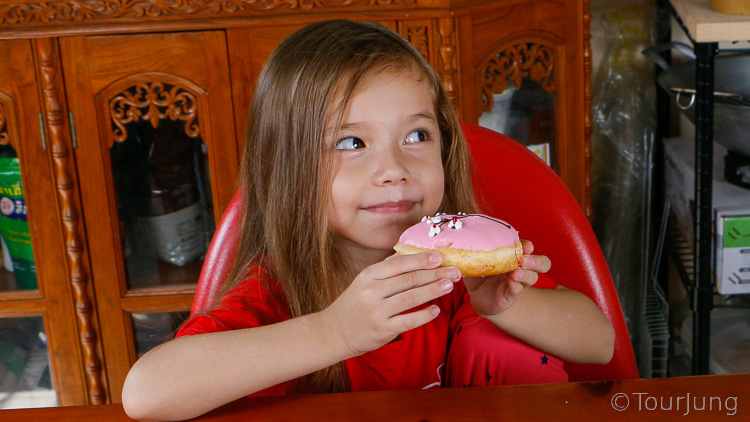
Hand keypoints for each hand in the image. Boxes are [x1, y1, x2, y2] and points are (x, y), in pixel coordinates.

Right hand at [319, 252, 461, 357]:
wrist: (333, 332)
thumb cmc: (354, 304)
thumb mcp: (365, 282)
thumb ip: (387, 271)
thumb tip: (415, 256)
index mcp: (368, 275)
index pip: (399, 263)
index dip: (421, 259)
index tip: (440, 257)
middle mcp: (372, 291)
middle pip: (409, 279)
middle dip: (435, 274)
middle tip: (454, 271)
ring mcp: (377, 311)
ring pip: (411, 298)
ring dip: (433, 290)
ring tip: (449, 285)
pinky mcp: (382, 329)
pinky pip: (408, 320)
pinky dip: (424, 315)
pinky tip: (436, 310)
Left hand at [463, 240, 550, 315]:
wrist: (478, 297)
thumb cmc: (480, 274)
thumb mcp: (476, 260)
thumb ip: (472, 250)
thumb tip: (460, 238)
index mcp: (514, 256)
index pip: (528, 248)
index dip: (528, 246)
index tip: (525, 245)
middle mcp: (521, 268)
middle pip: (542, 263)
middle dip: (535, 260)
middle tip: (523, 259)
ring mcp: (518, 283)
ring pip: (532, 277)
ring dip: (525, 274)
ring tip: (515, 273)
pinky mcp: (511, 295)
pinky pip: (518, 290)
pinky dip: (516, 287)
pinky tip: (511, 284)